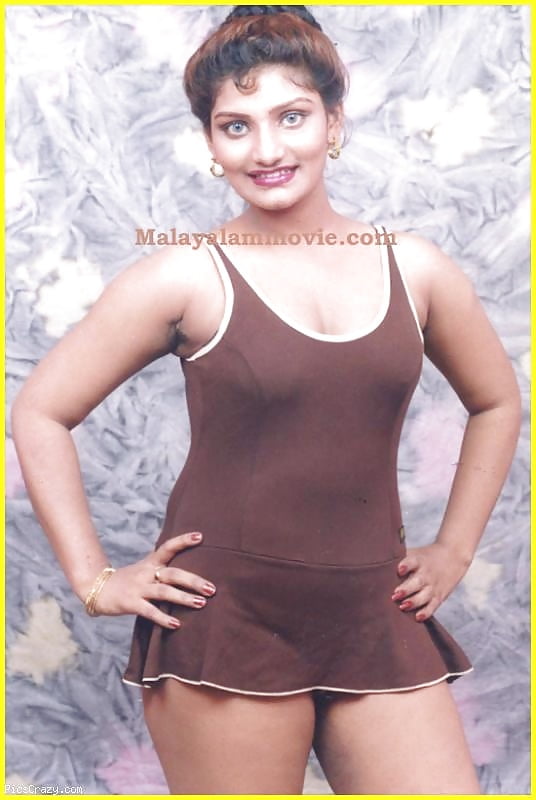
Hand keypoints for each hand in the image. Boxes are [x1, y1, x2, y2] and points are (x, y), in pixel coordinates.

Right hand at [90, 531, 215, 627]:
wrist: (96, 589)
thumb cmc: (127, 581)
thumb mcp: (144, 570)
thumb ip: (163, 570)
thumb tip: (190, 575)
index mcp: (150, 563)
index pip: (168, 548)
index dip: (183, 541)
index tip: (200, 536)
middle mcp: (146, 573)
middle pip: (172, 573)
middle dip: (193, 580)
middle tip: (212, 588)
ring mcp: (138, 588)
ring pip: (164, 592)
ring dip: (184, 598)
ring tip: (202, 603)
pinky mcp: (130, 603)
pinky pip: (149, 611)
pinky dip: (163, 618)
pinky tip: (177, 624)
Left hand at [391, 542, 469, 621]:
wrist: (453, 556)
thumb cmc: (425, 556)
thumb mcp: (415, 553)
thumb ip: (398, 557)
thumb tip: (376, 561)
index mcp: (419, 561)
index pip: (412, 562)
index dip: (406, 565)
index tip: (399, 569)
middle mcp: (426, 574)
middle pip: (417, 581)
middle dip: (406, 589)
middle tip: (395, 594)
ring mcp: (433, 586)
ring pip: (424, 596)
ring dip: (414, 601)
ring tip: (403, 606)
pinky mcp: (439, 596)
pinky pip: (433, 606)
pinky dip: (426, 612)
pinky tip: (417, 617)